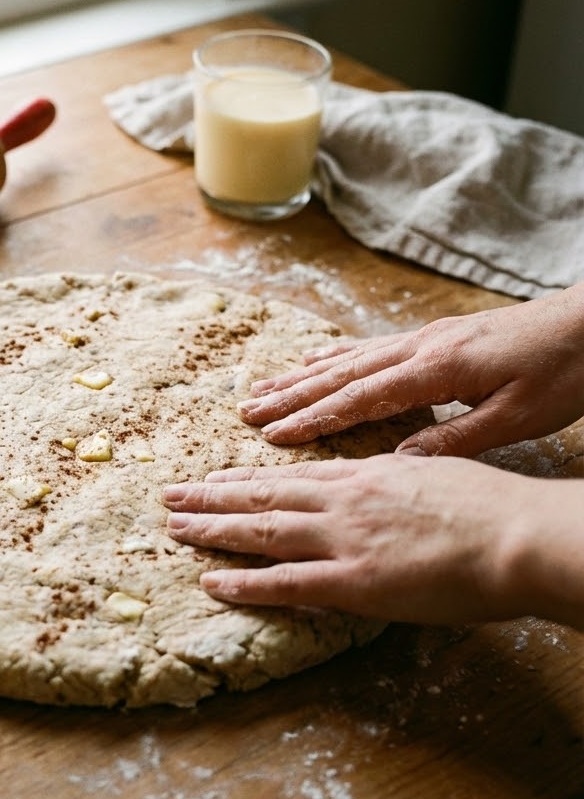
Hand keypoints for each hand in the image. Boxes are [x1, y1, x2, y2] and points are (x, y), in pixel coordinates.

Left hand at [164, 454, 583, 627]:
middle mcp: (342, 501)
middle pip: (261, 495)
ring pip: (260, 530)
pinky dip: (243, 582)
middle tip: (170, 496)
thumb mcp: (437, 474)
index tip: (214, 478)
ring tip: (174, 528)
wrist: (518, 536)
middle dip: (210, 497)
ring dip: (211, 529)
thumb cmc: (493, 507)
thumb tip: (382, 478)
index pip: (290, 475)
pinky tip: (211, 581)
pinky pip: (284, 582)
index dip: (245, 477)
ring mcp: (341, 540)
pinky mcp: (351, 582)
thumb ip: (398, 478)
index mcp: (365, 475)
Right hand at [237, 284, 583, 456]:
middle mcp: (419, 348)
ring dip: (302, 375)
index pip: (361, 398)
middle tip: (246, 411)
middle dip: (290, 395)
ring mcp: (423, 338)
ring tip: (263, 387)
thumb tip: (396, 462)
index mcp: (437, 370)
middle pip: (341, 374)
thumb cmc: (564, 371)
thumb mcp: (518, 417)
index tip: (273, 435)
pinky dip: (335, 355)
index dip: (314, 418)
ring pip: (349, 358)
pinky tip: (315, 359)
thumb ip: (455, 439)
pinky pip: (370, 346)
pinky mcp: (433, 336)